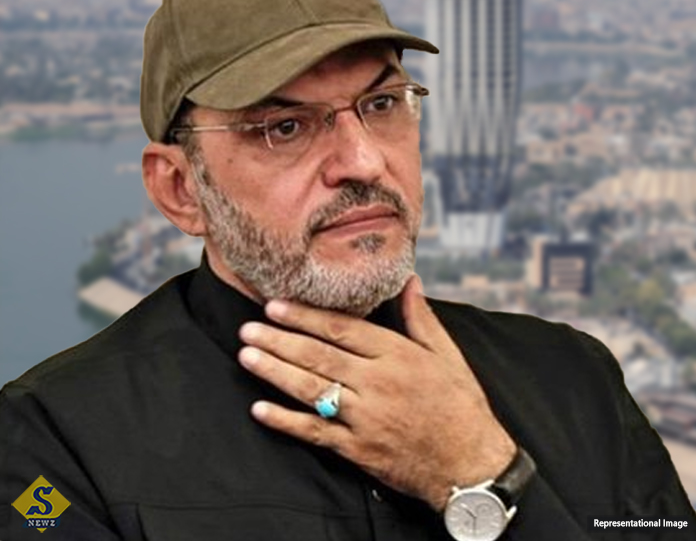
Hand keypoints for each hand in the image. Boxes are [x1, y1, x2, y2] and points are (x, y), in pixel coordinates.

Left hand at [238, 275, 515, 510]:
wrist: (472, 465)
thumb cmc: (460, 405)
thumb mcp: (448, 355)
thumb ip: (421, 317)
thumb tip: (409, 279)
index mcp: (397, 355)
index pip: (342, 329)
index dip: (305, 316)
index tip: (276, 305)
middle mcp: (377, 383)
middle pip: (319, 357)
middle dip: (280, 340)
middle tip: (248, 328)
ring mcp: (365, 418)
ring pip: (312, 390)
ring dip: (275, 372)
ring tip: (247, 356)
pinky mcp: (359, 449)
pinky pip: (316, 433)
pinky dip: (286, 421)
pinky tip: (260, 409)